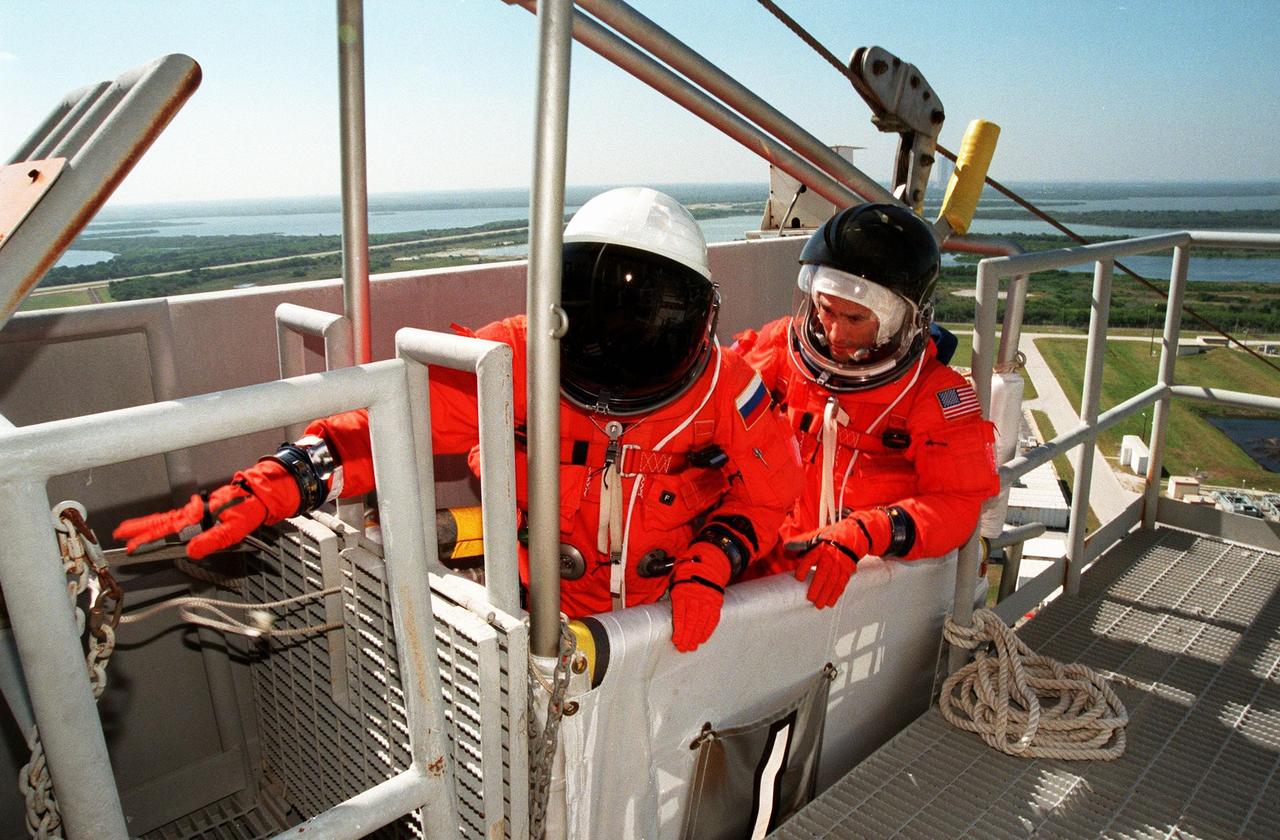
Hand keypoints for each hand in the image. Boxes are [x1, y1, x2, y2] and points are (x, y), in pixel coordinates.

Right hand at [113, 460, 300, 558]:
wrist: (262, 494)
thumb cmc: (250, 508)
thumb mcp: (234, 528)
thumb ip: (211, 540)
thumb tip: (191, 550)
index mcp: (197, 515)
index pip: (166, 528)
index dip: (147, 537)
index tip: (132, 545)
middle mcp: (194, 511)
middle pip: (160, 521)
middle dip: (139, 527)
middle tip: (119, 533)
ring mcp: (197, 510)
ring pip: (167, 519)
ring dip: (148, 525)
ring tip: (132, 531)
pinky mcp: (203, 510)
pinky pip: (177, 517)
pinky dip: (164, 522)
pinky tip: (160, 527)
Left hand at [669, 542, 731, 651]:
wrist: (708, 562)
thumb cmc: (688, 572)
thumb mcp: (675, 579)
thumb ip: (671, 595)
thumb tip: (656, 607)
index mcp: (683, 591)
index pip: (680, 614)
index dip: (679, 629)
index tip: (676, 640)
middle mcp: (696, 596)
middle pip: (691, 620)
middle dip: (687, 636)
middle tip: (684, 648)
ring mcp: (707, 599)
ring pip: (702, 621)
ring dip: (697, 636)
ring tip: (692, 646)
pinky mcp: (716, 602)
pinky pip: (713, 618)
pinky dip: (708, 629)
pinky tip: (703, 638)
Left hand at [786, 509, 890, 608]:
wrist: (853, 536)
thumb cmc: (830, 537)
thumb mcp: (814, 536)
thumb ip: (800, 543)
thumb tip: (786, 547)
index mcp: (820, 548)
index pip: (810, 558)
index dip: (804, 568)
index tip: (799, 578)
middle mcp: (830, 557)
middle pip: (823, 573)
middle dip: (816, 587)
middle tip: (810, 598)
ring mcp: (840, 565)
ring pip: (832, 581)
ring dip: (826, 594)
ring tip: (819, 605)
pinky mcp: (847, 571)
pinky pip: (842, 584)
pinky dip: (836, 594)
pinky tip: (830, 602)